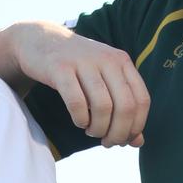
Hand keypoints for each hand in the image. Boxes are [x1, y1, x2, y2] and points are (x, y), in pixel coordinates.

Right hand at [12, 22, 150, 146]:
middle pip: (125, 107)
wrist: (41, 40)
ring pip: (103, 107)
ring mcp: (83, 62)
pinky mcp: (60, 68)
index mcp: (122, 61)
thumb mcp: (104, 82)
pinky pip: (77, 102)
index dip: (135, 126)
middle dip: (118, 133)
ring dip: (98, 129)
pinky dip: (80, 119)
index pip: (141, 100)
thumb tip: (138, 142)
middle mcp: (107, 59)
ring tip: (91, 131)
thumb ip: (123, 109)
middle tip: (107, 142)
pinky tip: (79, 121)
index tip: (123, 139)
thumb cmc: (77, 67)